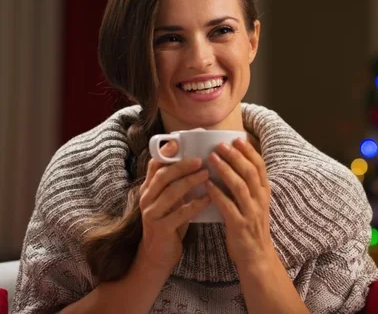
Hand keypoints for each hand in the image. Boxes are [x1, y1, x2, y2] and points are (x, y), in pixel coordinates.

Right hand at [137, 141, 211, 271]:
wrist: (158, 256)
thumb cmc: (170, 222)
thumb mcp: (171, 200)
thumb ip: (178, 183)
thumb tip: (200, 160)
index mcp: (149, 188)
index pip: (154, 165)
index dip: (166, 152)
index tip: (181, 141)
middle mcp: (147, 198)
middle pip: (163, 175)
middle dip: (182, 165)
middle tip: (201, 159)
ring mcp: (151, 214)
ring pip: (170, 192)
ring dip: (190, 181)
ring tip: (207, 174)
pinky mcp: (160, 229)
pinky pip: (180, 214)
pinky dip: (195, 204)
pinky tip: (209, 198)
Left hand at [206, 138, 272, 266]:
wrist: (256, 256)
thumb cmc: (252, 226)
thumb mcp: (256, 203)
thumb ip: (248, 186)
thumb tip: (233, 164)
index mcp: (264, 192)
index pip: (260, 166)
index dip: (249, 152)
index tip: (238, 139)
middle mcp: (260, 200)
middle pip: (250, 172)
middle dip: (236, 156)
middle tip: (221, 144)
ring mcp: (251, 212)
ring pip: (240, 186)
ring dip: (225, 170)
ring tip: (212, 158)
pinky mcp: (240, 225)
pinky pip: (228, 206)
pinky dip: (217, 193)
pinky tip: (207, 184)